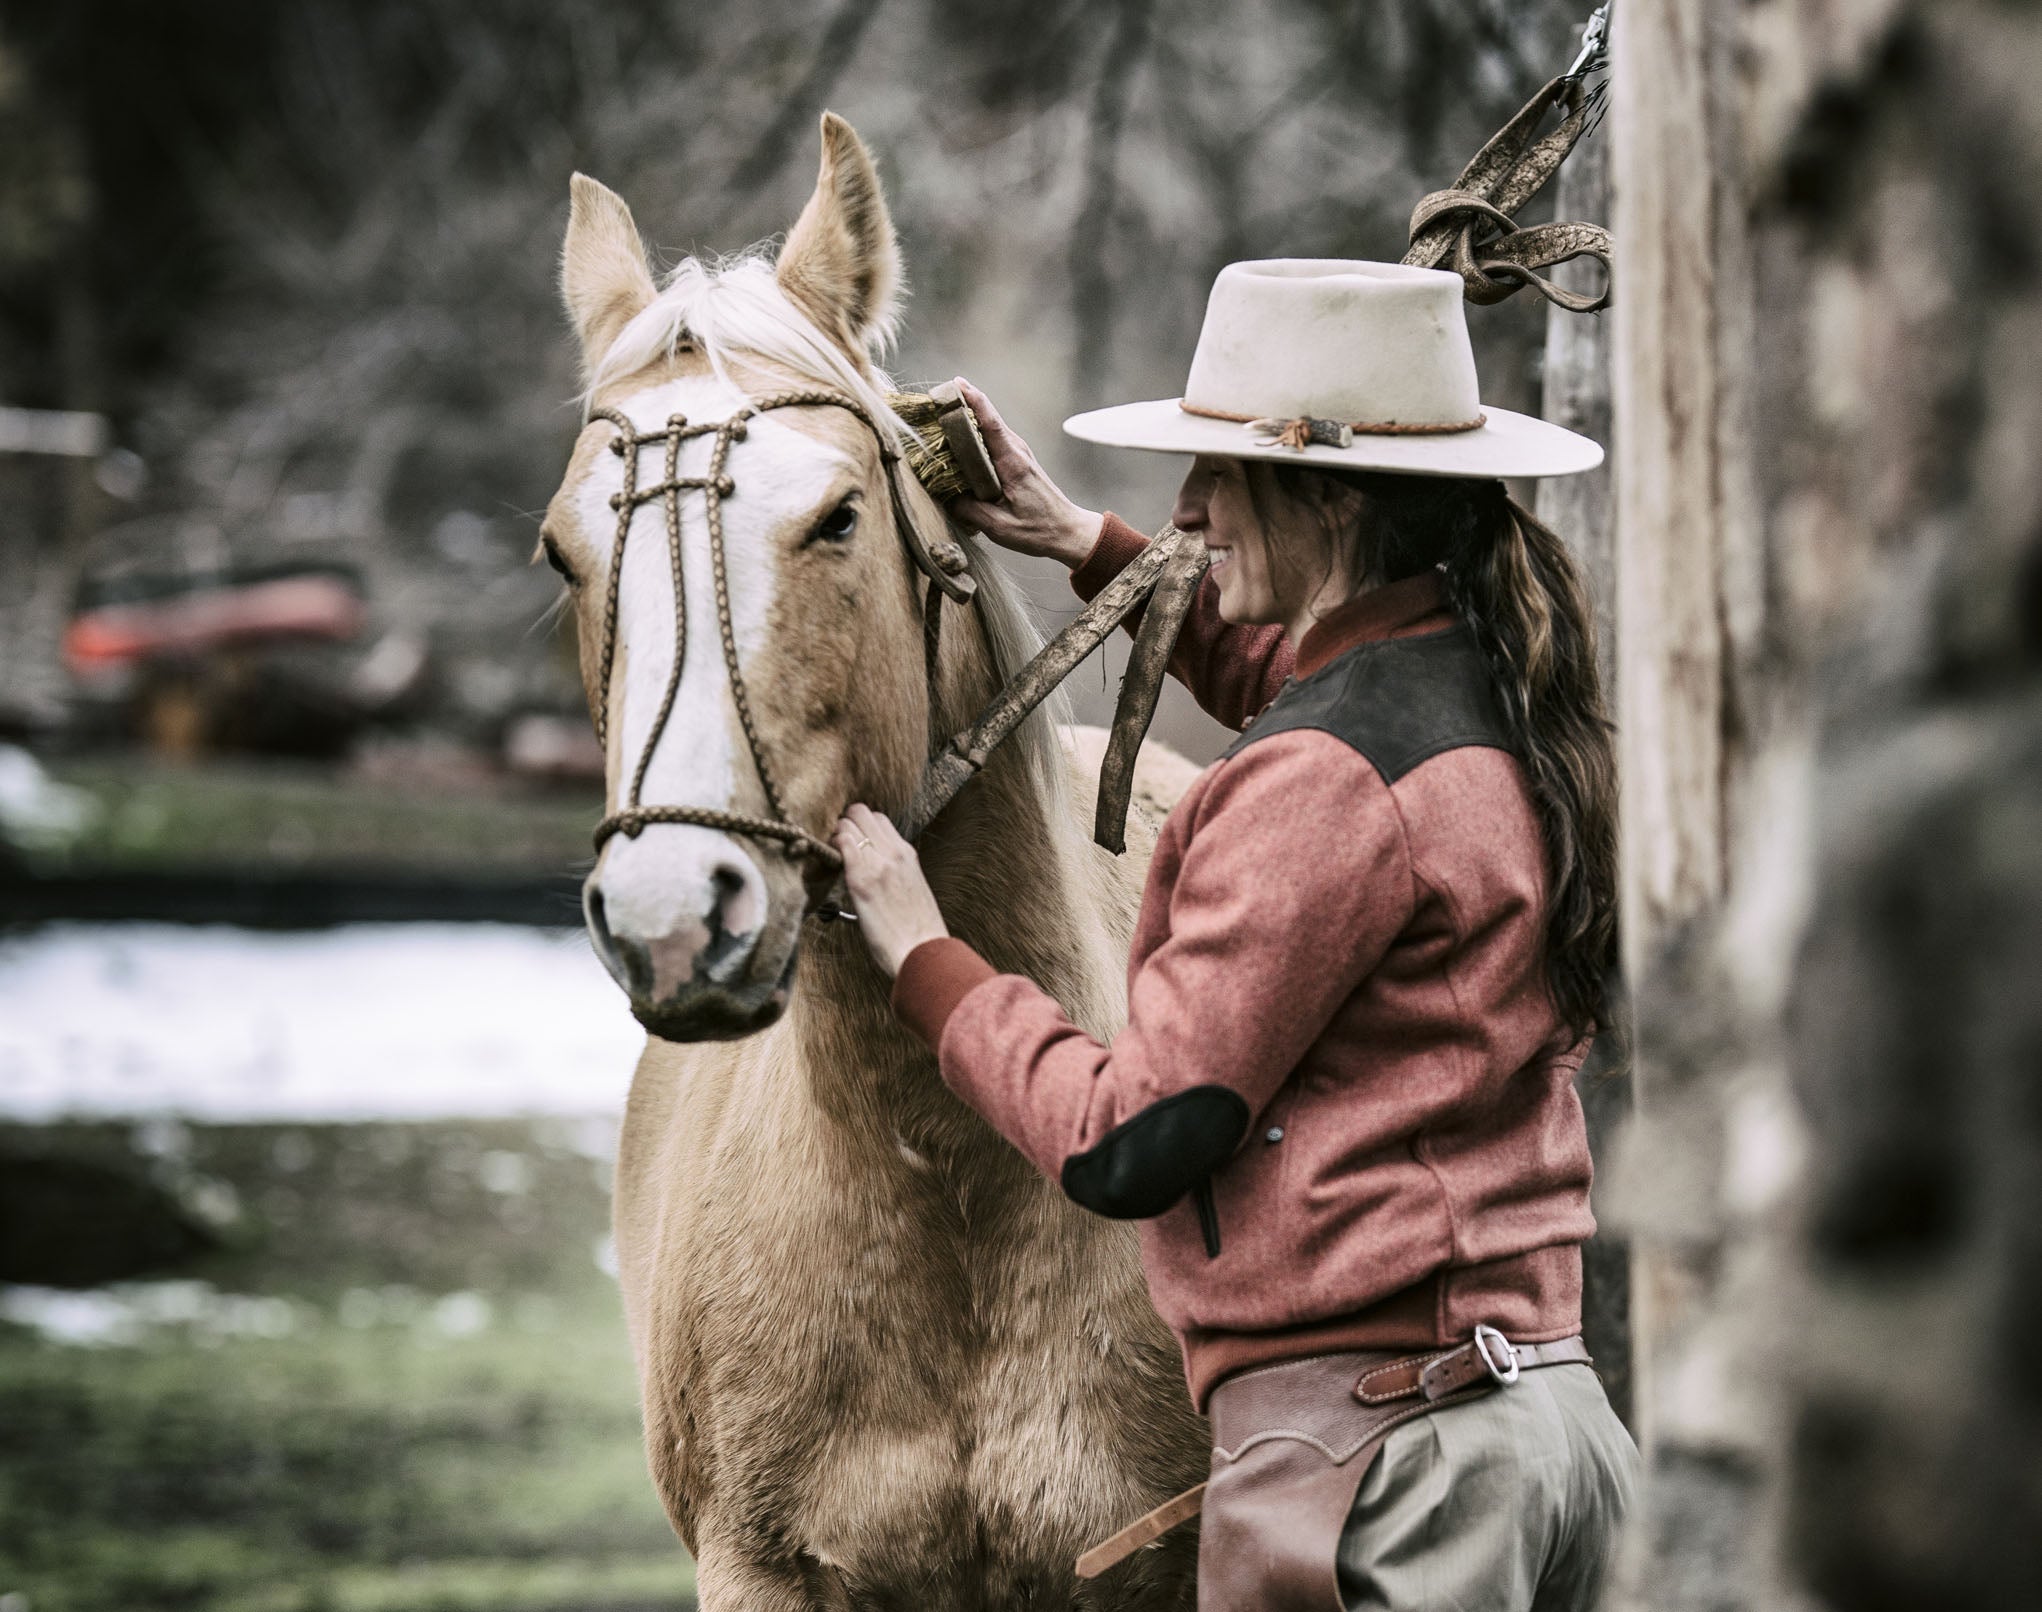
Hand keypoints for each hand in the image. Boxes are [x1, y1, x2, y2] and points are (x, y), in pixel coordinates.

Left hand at [833, 805, 948, 976]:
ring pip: (848, 821)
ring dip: (834, 833)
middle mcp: (894, 851)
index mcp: (907, 854)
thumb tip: (874, 875)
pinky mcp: (861, 879)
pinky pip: (841, 842)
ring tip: (830, 855)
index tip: (849, 841)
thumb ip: (894, 874)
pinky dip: (830, 845)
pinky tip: (828, 862)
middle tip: (834, 845)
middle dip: (844, 822)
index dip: (859, 825)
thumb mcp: (911, 890)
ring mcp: (878, 863)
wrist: (923, 952)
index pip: (879, 819)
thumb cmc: (916, 932)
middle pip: (862, 811)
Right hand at [945, 378, 1103, 568]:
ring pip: (989, 427)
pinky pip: (992, 439)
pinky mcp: (1016, 461)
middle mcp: (1016, 451)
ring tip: (941, 413)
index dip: (973, 400)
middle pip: (987, 417)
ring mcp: (1018, 453)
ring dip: (967, 417)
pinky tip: (959, 438)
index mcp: (1012, 462)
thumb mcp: (998, 526)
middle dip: (962, 403)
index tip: (955, 384)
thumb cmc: (1037, 530)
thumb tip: (944, 496)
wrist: (1067, 531)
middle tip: (935, 398)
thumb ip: (968, 510)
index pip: (990, 422)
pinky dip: (975, 433)